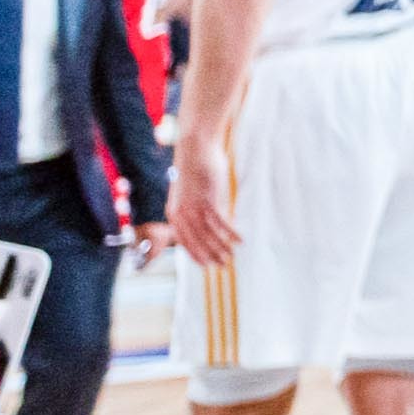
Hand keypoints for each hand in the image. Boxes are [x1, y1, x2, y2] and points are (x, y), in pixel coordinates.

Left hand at [166, 132, 241, 269]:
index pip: (184, 241)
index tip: (206, 266)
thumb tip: (208, 221)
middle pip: (197, 241)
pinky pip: (221, 222)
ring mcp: (195, 206)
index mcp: (174, 212)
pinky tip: (239, 241)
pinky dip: (231, 233)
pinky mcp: (209, 199)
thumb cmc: (194, 168)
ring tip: (231, 257)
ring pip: (208, 235)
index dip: (195, 255)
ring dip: (221, 248)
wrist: (195, 148)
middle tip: (222, 266)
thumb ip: (194, 208)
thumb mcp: (189, 192)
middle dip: (210, 256)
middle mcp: (182, 213)